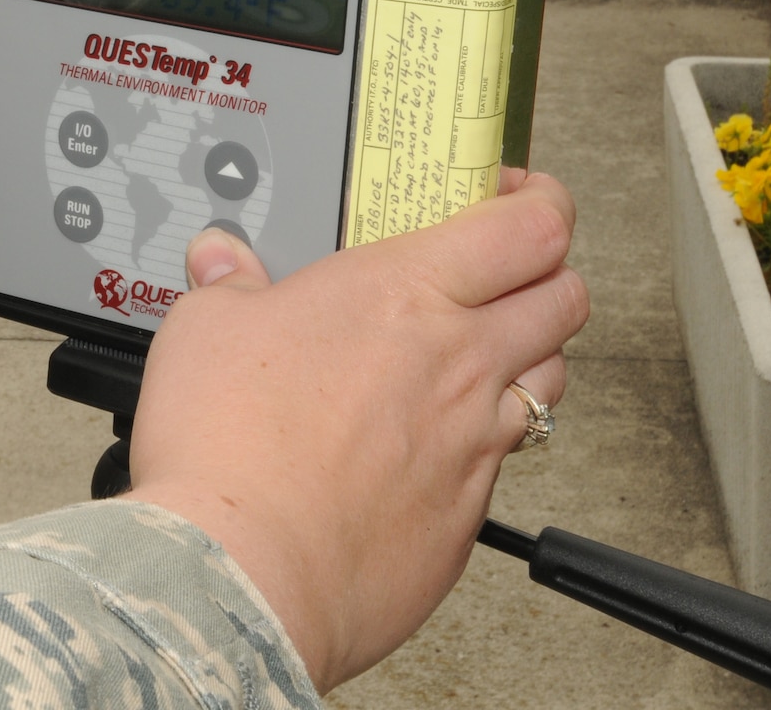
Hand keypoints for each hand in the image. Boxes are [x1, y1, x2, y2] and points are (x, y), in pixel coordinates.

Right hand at [123, 170, 586, 692]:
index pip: (531, 226)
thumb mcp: (204, 330)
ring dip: (529, 359)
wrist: (243, 574)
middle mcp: (460, 361)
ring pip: (552, 382)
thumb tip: (223, 262)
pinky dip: (478, 447)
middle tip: (504, 273)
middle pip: (566, 297)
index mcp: (405, 290)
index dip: (540, 202)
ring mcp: (473, 443)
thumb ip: (229, 285)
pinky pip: (501, 464)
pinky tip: (423, 450)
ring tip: (476, 359)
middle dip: (549, 274)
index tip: (513, 197)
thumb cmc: (229, 447)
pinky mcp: (465, 518)